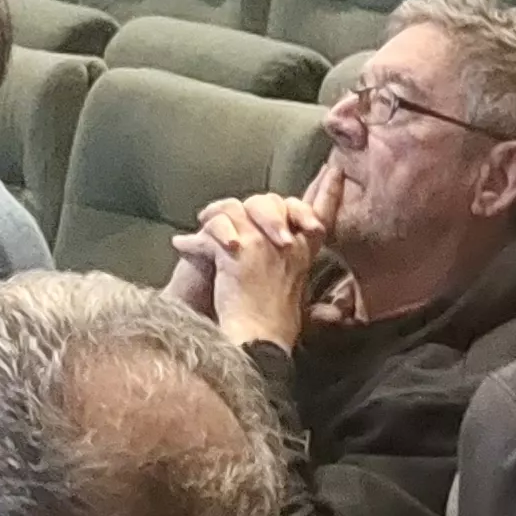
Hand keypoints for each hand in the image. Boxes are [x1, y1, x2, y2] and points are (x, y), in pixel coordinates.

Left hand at [197, 189, 326, 350]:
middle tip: (216, 212)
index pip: (321, 215)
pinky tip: (182, 246)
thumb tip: (291, 254)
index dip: (327, 192)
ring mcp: (267, 244)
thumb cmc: (272, 329)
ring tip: (200, 226)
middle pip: (272, 202)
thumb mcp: (293, 294)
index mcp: (305, 254)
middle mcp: (291, 244)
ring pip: (238, 210)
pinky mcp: (241, 251)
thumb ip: (288, 267)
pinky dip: (194, 241)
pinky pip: (214, 231)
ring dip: (214, 218)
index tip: (333, 171)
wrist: (257, 344)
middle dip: (246, 205)